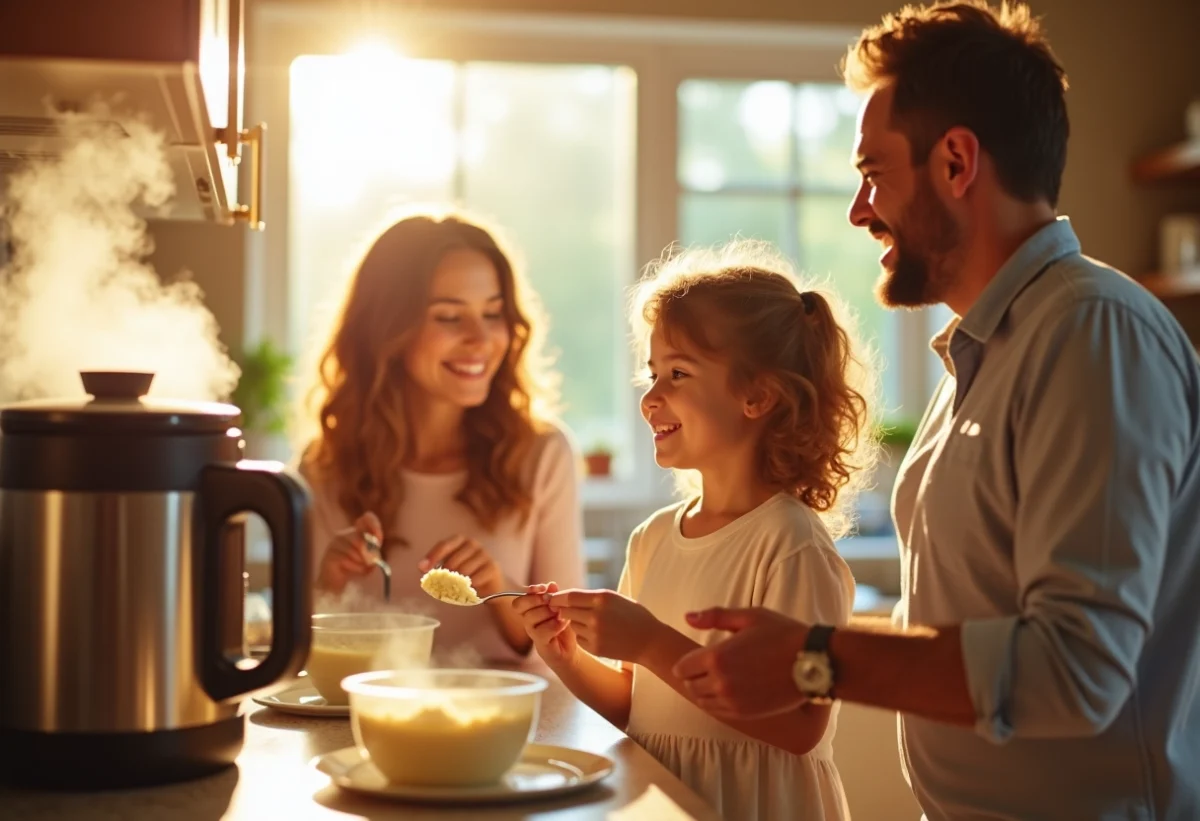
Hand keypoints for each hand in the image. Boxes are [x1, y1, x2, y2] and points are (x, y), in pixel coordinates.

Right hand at [316, 512, 382, 592]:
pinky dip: (353, 567)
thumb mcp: (370, 559)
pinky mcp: (329, 554)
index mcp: (358, 532)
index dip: (374, 526)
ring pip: (354, 550)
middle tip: (370, 564)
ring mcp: (335, 543)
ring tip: (359, 569)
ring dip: (361, 563)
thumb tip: (374, 554)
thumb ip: (374, 552)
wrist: (337, 582)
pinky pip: (345, 559)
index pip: (367, 519)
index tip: (379, 540)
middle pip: (361, 539)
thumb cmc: (355, 568)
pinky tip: (349, 571)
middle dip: (368, 555)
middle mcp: (345, 534)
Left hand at [419, 535, 505, 596]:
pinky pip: (475, 579)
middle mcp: (472, 544)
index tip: (422, 569)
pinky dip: (469, 587)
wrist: (490, 585)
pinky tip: (470, 588)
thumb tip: (421, 567)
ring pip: (463, 571)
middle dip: (445, 575)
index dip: (432, 557)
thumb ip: (435, 566)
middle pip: (452, 560)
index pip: (443, 545)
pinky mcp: (492, 566)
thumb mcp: (450, 567)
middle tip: (443, 585)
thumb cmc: (466, 574)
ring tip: (457, 587)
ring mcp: (484, 554)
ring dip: (457, 582)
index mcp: (460, 540)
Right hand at [512, 582, 576, 665]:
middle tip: (553, 602)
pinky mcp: (540, 644)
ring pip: (531, 617)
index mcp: (530, 611)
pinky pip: (542, 630)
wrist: (571, 649)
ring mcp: (532, 633)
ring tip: (562, 614)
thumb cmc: (563, 626)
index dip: (529, 592)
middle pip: (522, 605)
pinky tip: (564, 624)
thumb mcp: (561, 607)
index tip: (543, 588)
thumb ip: (554, 595)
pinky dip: (555, 624)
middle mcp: (528, 621)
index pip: (519, 600)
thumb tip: (551, 585)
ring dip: (549, 613)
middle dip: (538, 600)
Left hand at [548, 589, 659, 663]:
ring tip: (592, 622)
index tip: (552, 597)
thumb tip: (566, 597)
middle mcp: (595, 615)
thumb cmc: (633, 615)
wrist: (650, 641)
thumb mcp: (614, 598)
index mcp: (602, 598)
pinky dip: (583, 634)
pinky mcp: (594, 648)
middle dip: (564, 610)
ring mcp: (594, 633)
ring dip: (576, 622)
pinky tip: (597, 633)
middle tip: (566, 609)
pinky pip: (579, 638)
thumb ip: (591, 597)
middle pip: (566, 611)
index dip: (558, 597)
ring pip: (572, 625)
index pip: (569, 596)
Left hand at [672, 607, 811, 718]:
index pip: (683, 668)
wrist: (813, 662)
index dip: (686, 663)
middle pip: (690, 686)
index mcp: (717, 657)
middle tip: (704, 670)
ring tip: (716, 681)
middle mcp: (721, 682)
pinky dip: (716, 704)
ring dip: (704, 691)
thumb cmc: (782, 634)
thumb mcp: (749, 616)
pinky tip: (727, 693)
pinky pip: (718, 712)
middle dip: (693, 677)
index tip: (694, 659)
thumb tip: (687, 618)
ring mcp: (733, 701)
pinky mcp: (746, 714)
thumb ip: (715, 616)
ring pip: (702, 701)